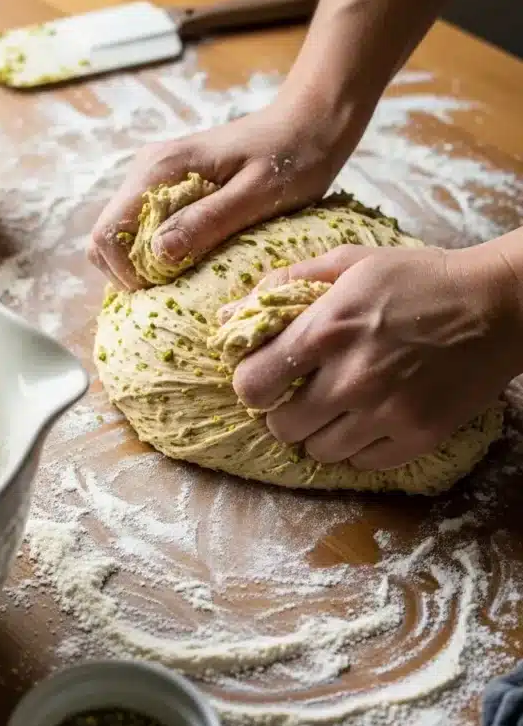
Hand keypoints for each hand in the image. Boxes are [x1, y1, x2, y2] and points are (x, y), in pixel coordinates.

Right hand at [88, 83, 363, 289]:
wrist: (308, 123)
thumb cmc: (292, 157)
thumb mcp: (257, 196)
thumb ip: (207, 221)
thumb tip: (157, 254)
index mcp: (161, 170)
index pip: (107, 233)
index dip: (126, 274)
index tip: (165, 290)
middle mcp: (147, 170)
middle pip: (106, 237)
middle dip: (132, 272)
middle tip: (177, 288)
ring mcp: (155, 176)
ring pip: (122, 235)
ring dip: (145, 264)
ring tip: (187, 276)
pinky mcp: (169, 185)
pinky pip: (144, 228)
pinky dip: (158, 252)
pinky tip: (193, 259)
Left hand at [227, 243, 522, 469]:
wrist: (499, 306)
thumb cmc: (419, 279)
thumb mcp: (351, 262)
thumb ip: (286, 284)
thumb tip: (228, 314)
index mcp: (328, 328)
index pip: (252, 384)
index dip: (250, 384)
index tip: (263, 379)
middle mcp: (352, 376)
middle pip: (282, 427)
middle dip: (283, 412)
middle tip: (302, 395)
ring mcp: (386, 412)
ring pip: (319, 452)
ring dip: (319, 433)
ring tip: (338, 408)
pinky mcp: (417, 436)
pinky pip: (363, 463)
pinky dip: (359, 447)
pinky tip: (370, 418)